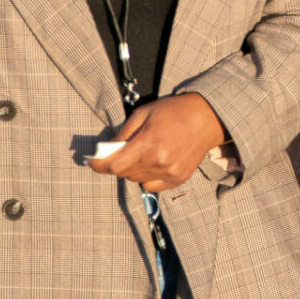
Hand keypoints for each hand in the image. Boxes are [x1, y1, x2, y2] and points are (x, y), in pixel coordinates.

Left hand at [89, 92, 228, 193]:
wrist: (208, 118)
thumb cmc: (174, 111)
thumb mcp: (144, 113)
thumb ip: (124, 133)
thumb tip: (108, 149)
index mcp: (148, 143)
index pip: (114, 165)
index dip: (98, 165)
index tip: (92, 162)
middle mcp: (158, 162)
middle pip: (124, 174)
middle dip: (119, 163)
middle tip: (126, 150)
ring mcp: (169, 173)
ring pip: (136, 180)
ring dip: (133, 169)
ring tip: (145, 153)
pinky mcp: (178, 179)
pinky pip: (151, 186)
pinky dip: (147, 177)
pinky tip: (157, 162)